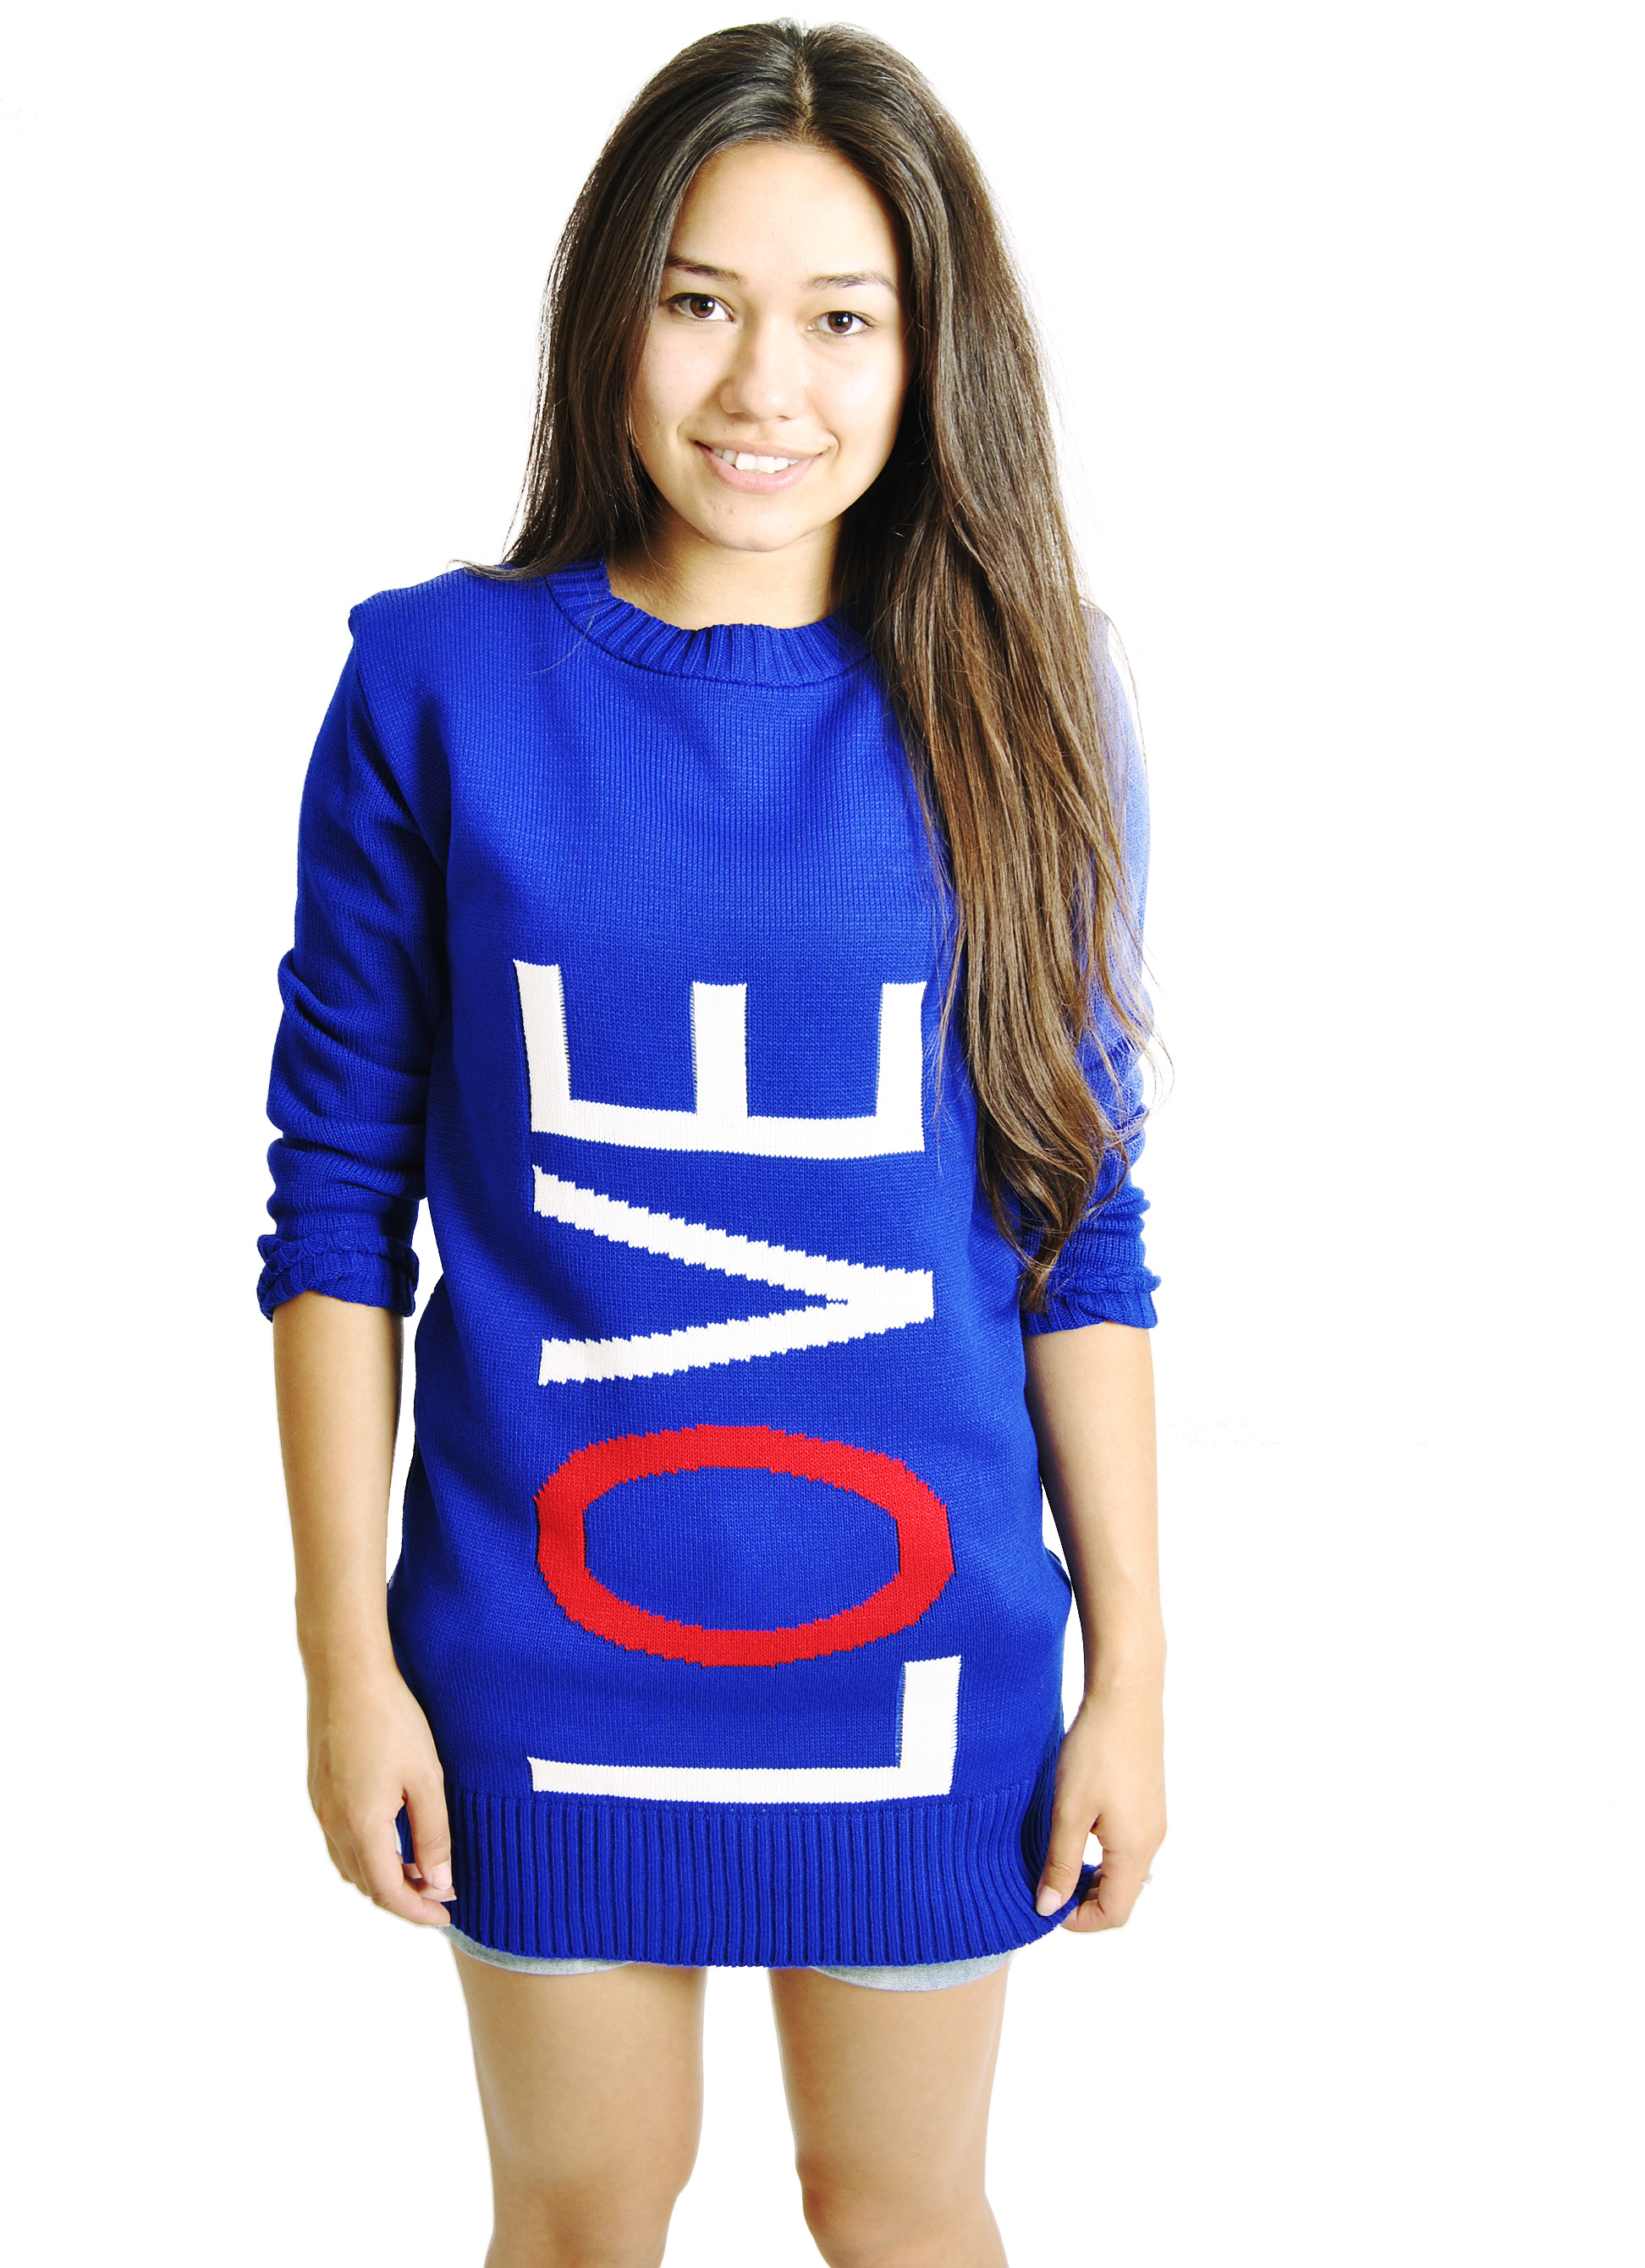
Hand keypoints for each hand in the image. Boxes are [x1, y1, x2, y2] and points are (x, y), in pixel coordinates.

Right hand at [305, 1665, 455, 1926]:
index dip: (418, 1911)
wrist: (346, 1674)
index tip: (446, 1916)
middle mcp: (333, 1824)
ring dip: (382, 1879)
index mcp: (362, 1825)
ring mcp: (320, 1808)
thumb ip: (433, 1835)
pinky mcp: (318, 1791)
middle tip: (440, 1896)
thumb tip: (440, 1884)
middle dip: (403, 1898)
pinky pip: (339, 1843)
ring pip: (350, 1866)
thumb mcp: (426, 1778)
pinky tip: (390, 1841)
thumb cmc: (392, 1720)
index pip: (388, 1891)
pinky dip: (366, 1856)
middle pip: (366, 1885)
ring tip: (420, 1872)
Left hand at [1033, 1679, 1165, 1931]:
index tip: (1046, 1904)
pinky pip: (1129, 1846)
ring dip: (1093, 1875)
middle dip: (1085, 1900)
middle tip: (1047, 1884)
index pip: (1115, 1912)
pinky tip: (1077, 1831)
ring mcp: (1153, 1820)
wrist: (1126, 1696)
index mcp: (1135, 1851)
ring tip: (1057, 1858)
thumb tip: (1049, 1908)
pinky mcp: (1148, 1801)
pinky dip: (1102, 1854)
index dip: (1080, 1920)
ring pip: (1126, 1870)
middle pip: (1124, 1895)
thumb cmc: (1096, 1751)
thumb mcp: (1069, 1811)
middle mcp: (1152, 1841)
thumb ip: (1060, 1864)